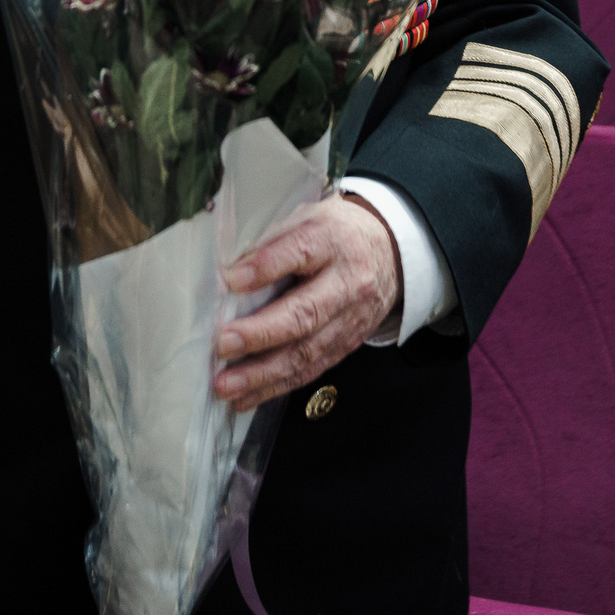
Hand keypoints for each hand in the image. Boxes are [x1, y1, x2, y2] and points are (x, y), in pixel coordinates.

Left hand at [212, 194, 401, 413]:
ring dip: (262, 373)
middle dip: (261, 333)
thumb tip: (224, 266)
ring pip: (306, 352)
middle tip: (223, 344)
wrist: (390, 254)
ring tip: (226, 385)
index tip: (230, 279)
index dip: (265, 267)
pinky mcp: (345, 346)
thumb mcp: (310, 217)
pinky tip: (245, 397)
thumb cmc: (335, 234)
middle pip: (305, 313)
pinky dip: (275, 387)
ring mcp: (349, 320)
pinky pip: (309, 371)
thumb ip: (274, 239)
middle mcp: (346, 284)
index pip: (300, 252)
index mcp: (333, 242)